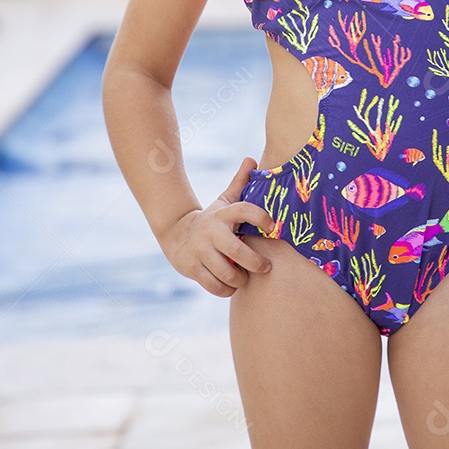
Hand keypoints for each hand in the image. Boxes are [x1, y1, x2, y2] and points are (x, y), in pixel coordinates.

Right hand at [158, 155, 275, 296]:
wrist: (174, 232)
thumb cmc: (211, 218)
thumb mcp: (224, 201)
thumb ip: (240, 182)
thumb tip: (252, 159)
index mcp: (223, 214)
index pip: (244, 210)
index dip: (261, 217)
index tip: (273, 227)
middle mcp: (212, 232)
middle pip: (238, 252)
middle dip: (256, 263)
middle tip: (266, 267)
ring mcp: (200, 251)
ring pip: (228, 274)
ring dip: (240, 279)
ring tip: (244, 277)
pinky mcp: (192, 268)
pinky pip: (216, 286)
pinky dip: (226, 289)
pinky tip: (229, 285)